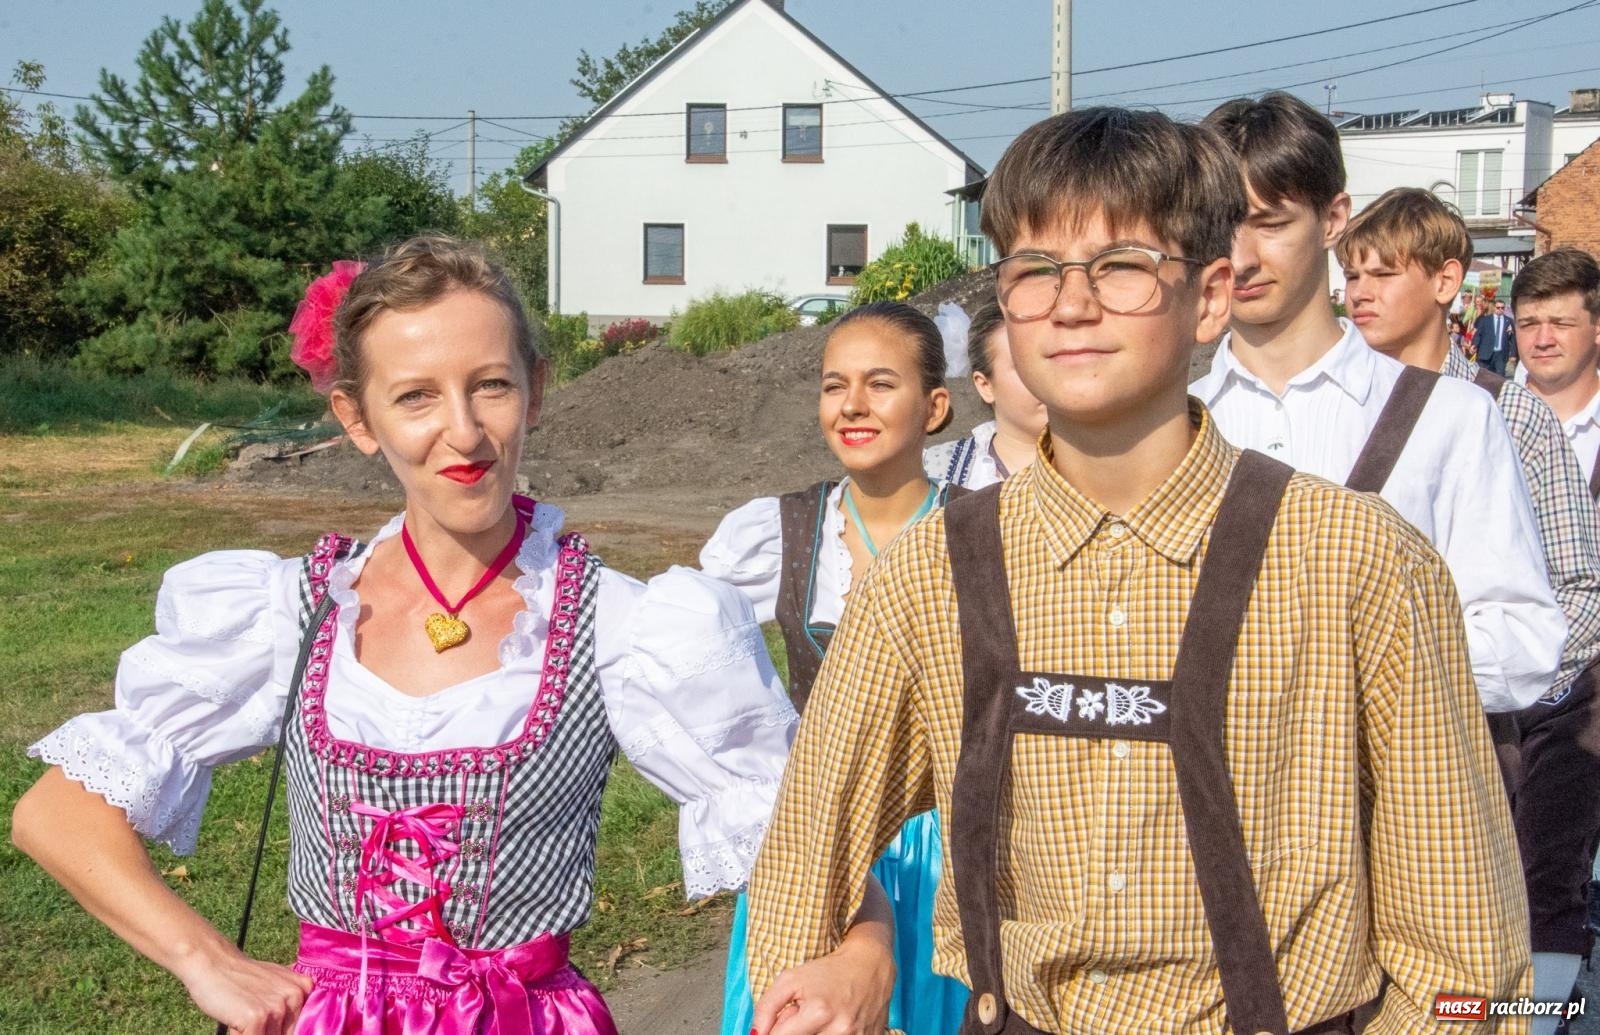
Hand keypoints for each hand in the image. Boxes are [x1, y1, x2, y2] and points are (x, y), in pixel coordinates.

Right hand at [175, 943, 313, 1034]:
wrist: (213, 963)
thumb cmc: (240, 977)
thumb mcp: (276, 982)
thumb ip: (289, 1001)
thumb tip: (298, 1026)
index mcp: (303, 989)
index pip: (302, 1025)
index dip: (280, 1027)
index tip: (266, 1018)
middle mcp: (296, 996)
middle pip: (285, 1033)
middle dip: (265, 1030)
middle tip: (250, 1014)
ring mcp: (278, 1006)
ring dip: (252, 1031)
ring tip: (241, 1014)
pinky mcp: (258, 1017)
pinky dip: (239, 1034)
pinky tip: (234, 1019)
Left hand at [752, 936, 894, 1034]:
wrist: (870, 966)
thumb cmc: (828, 971)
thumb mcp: (790, 979)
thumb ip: (766, 1007)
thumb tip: (755, 1034)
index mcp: (818, 1012)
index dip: (773, 1034)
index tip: (777, 1025)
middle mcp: (839, 1030)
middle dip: (794, 1033)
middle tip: (801, 1019)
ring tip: (818, 1021)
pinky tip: (834, 1025)